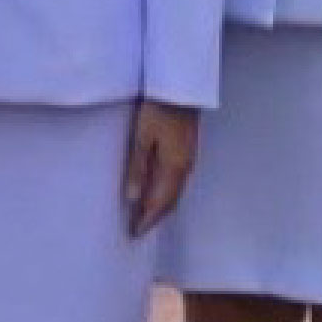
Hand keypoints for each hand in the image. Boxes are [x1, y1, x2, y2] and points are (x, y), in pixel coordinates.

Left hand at [122, 101, 197, 236]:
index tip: (133, 234)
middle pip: (170, 201)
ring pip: (175, 192)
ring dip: (161, 207)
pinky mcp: (187, 151)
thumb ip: (137, 168)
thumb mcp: (141, 138)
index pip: (159, 203)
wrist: (181, 87)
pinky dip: (166, 193)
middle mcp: (185, 167)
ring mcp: (189, 159)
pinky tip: (156, 192)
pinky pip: (178, 181)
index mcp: (174, 168)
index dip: (147, 220)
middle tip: (137, 230)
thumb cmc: (157, 109)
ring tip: (144, 216)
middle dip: (154, 218)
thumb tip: (132, 199)